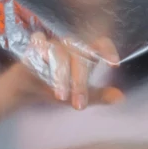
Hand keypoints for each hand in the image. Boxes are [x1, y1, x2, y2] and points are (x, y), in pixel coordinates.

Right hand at [10, 32, 124, 109]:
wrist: (26, 88)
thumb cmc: (56, 88)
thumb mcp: (78, 95)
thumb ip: (99, 96)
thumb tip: (120, 97)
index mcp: (84, 54)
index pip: (99, 44)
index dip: (107, 50)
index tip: (114, 64)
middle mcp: (69, 47)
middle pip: (79, 56)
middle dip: (79, 82)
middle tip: (79, 104)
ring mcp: (51, 45)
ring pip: (59, 53)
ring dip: (60, 76)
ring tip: (61, 97)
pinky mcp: (33, 48)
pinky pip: (38, 45)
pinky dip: (40, 56)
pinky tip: (42, 72)